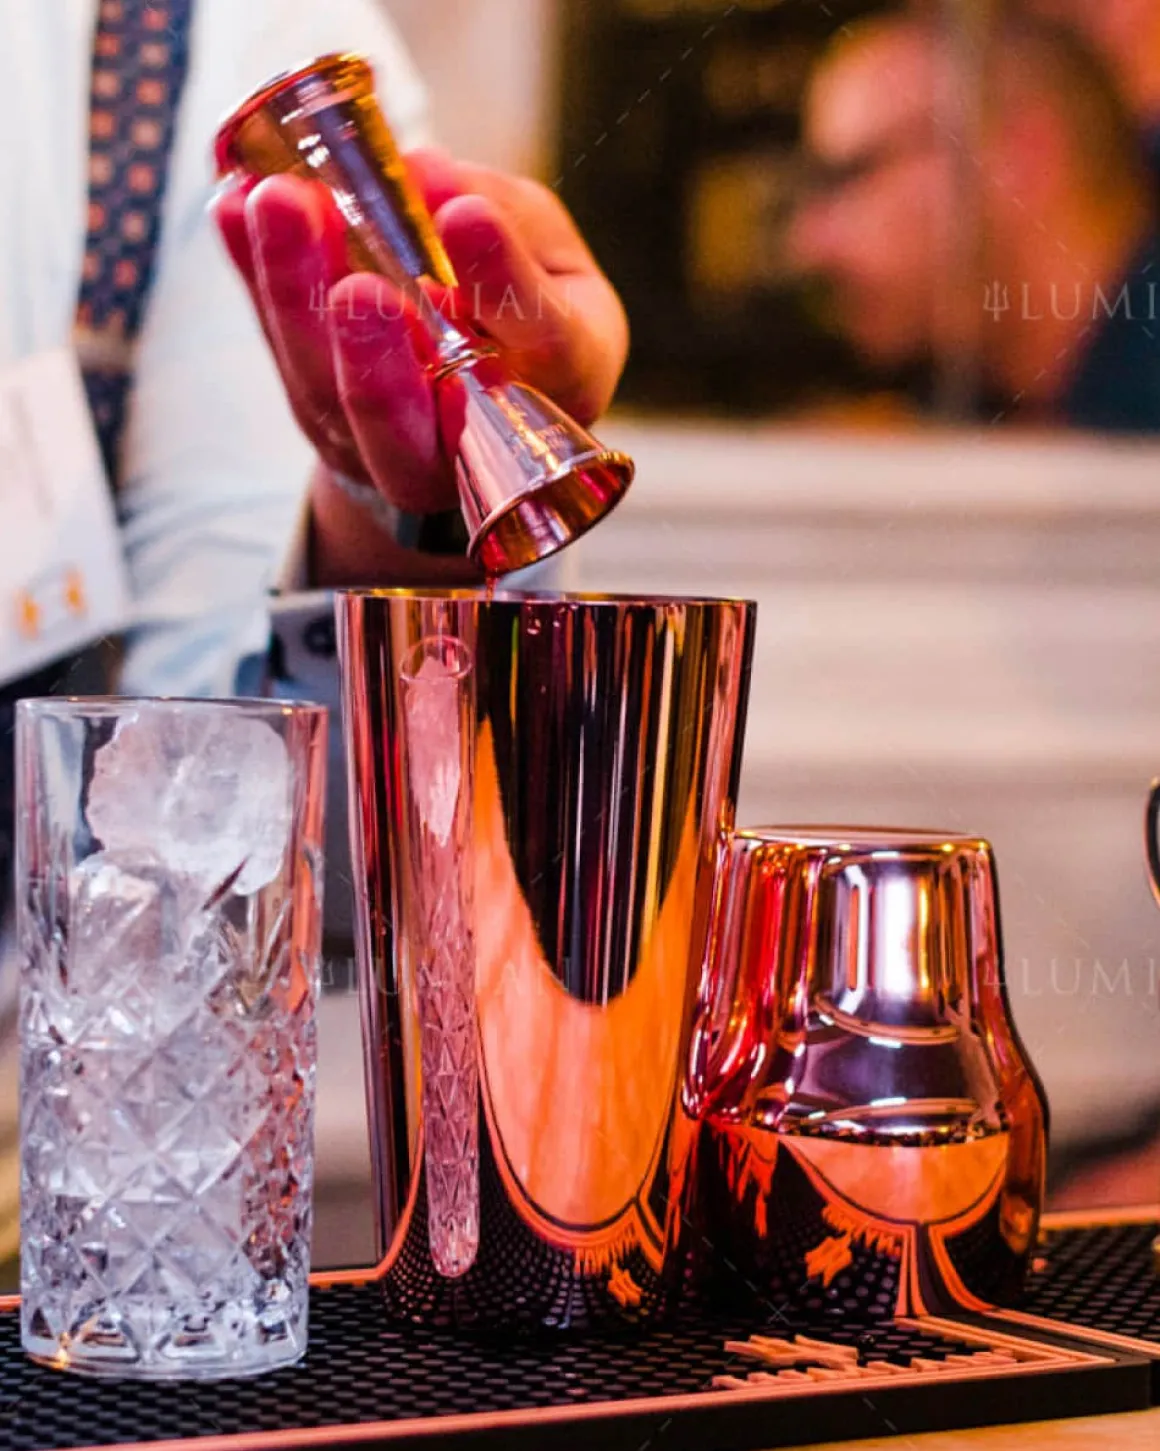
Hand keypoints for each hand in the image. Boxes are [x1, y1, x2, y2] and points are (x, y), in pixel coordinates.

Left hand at [212, 151, 628, 579]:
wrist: (476, 391)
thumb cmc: (528, 313)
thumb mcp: (553, 257)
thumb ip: (507, 221)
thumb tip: (426, 176)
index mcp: (560, 384)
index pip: (542, 345)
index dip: (502, 286)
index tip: (467, 217)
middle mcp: (468, 441)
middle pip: (410, 419)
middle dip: (375, 353)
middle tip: (356, 284)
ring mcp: (381, 443)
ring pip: (327, 393)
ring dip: (295, 300)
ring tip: (277, 206)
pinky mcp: (319, 413)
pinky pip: (279, 348)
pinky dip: (252, 276)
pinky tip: (233, 207)